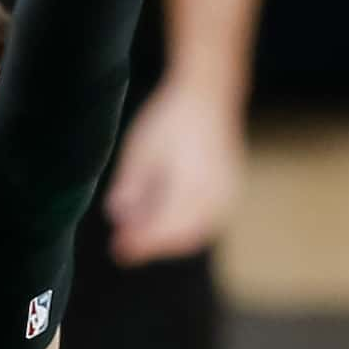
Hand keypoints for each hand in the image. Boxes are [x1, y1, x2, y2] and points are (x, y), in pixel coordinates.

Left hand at [104, 77, 246, 262]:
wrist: (208, 97)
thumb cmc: (168, 120)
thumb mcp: (139, 150)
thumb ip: (129, 187)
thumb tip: (118, 217)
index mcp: (192, 185)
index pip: (165, 229)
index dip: (141, 244)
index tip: (118, 250)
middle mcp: (215, 195)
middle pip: (182, 237)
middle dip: (152, 245)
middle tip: (124, 244)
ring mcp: (227, 194)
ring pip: (196, 232)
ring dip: (168, 238)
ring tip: (138, 231)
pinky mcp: (230, 191)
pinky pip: (208, 222)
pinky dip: (184, 228)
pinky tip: (161, 219)